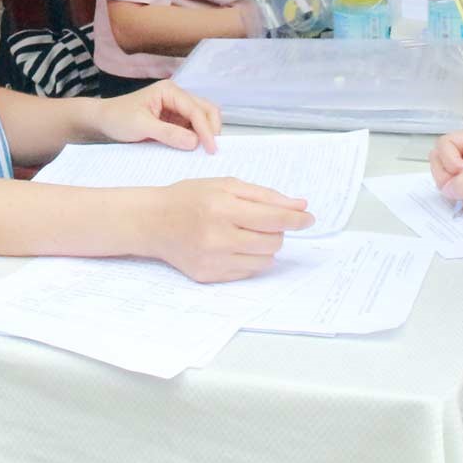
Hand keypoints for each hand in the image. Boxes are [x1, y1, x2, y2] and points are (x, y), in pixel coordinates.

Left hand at [93, 80, 220, 152]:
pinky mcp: (174, 119)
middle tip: (211, 150)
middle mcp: (177, 96)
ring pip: (202, 118)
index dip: (206, 130)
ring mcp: (177, 108)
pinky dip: (197, 137)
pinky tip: (196, 149)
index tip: (211, 149)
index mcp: (170, 91)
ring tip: (205, 151)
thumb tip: (195, 143)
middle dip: (211, 128)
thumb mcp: (141, 126)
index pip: (195, 110)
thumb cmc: (118, 118)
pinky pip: (192, 127)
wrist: (103, 120)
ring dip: (206, 133)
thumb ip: (168, 133)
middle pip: (205, 109)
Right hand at [144, 177, 311, 281]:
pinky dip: (250, 259)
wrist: (153, 222)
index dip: (297, 219)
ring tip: (247, 233)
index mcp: (222, 208)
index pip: (274, 218)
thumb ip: (265, 195)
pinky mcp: (209, 276)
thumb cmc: (189, 198)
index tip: (309, 219)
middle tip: (264, 221)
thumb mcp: (225, 185)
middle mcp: (218, 237)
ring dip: (265, 246)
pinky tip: (234, 245)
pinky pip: (248, 272)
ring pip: (265, 260)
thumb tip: (300, 205)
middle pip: (273, 241)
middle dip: (278, 231)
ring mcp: (213, 260)